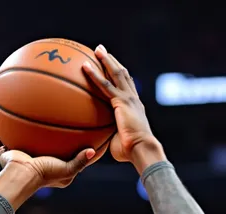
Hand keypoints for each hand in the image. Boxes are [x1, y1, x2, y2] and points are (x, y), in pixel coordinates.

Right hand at [0, 117, 101, 189]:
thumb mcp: (67, 169)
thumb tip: (93, 151)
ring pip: (10, 138)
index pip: (48, 150)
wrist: (23, 176)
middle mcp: (29, 159)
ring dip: (8, 127)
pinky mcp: (4, 154)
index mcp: (44, 164)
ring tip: (8, 111)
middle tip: (33, 114)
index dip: (51, 141)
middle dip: (29, 130)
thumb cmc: (45, 174)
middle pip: (28, 141)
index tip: (58, 128)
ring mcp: (16, 156)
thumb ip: (80, 160)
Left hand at [82, 45, 162, 164]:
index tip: (112, 67)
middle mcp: (133, 99)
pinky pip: (104, 85)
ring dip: (106, 60)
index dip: (119, 76)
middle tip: (101, 51)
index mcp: (134, 108)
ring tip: (96, 50)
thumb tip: (96, 142)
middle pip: (122, 74)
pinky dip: (94, 74)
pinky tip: (85, 66)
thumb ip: (109, 136)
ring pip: (116, 73)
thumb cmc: (130, 152)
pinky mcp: (121, 101)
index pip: (127, 87)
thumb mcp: (118, 141)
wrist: (140, 149)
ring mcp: (128, 98)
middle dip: (112, 61)